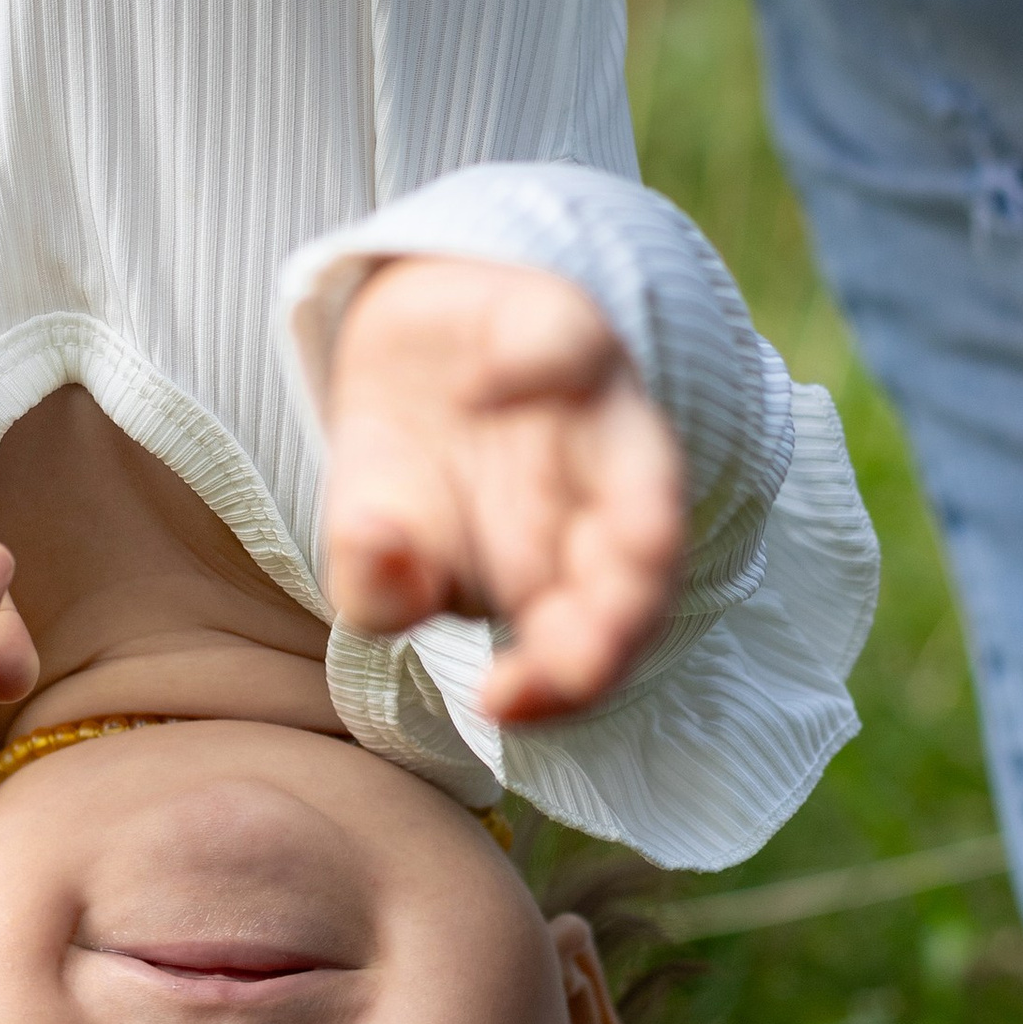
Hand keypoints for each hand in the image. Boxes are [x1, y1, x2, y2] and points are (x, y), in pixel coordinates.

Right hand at [321, 259, 684, 724]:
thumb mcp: (371, 546)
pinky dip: (529, 368)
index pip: (598, 643)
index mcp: (566, 571)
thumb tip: (392, 569)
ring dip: (637, 518)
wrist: (401, 354)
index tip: (498, 702)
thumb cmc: (410, 479)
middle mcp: (603, 498)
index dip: (567, 684)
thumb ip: (377, 587)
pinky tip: (476, 391)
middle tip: (571, 664)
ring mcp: (595, 411)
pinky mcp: (558, 321)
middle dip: (622, 623)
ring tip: (619, 546)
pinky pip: (567, 343)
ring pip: (650, 471)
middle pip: (646, 569)